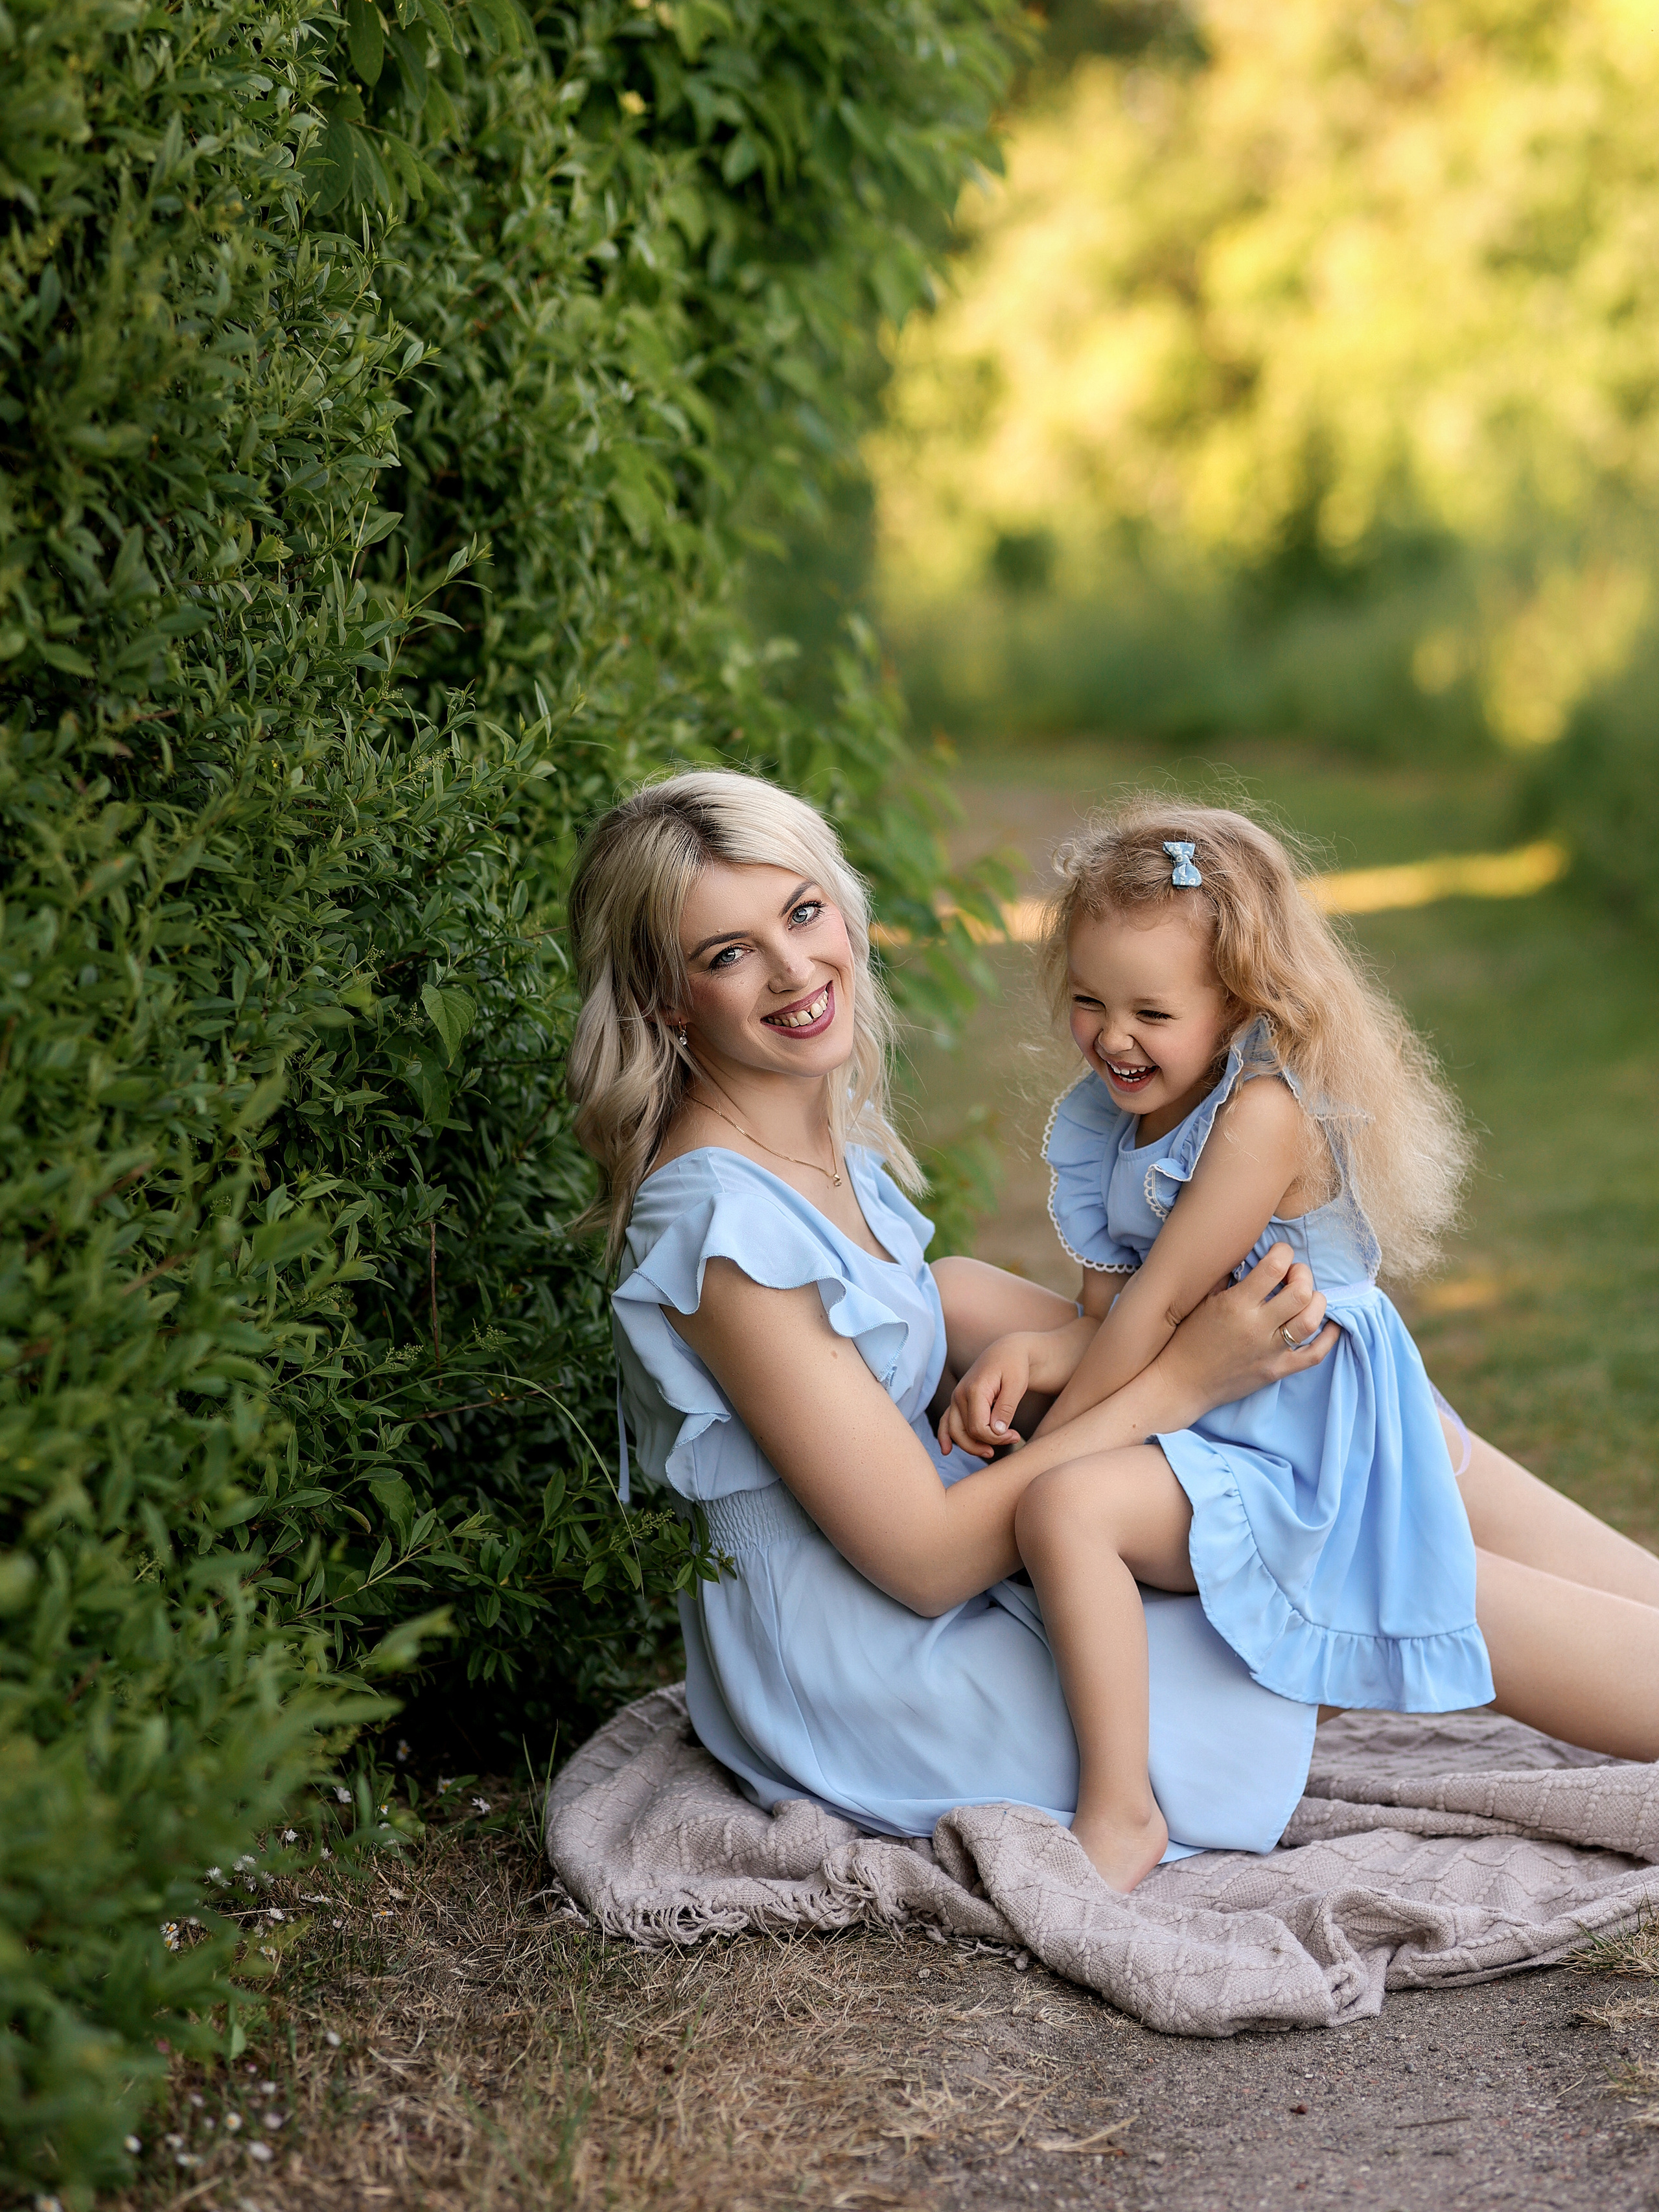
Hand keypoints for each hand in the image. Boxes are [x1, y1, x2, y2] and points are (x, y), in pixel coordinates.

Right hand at [939, 1334, 1034, 1459]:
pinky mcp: (958, 1401)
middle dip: (989, 1443)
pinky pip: (946, 1422)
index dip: (997, 1438)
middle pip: (967, 1433)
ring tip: (991, 1452)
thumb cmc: (1014, 1365)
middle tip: (1012, 1439)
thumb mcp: (1017, 1385)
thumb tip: (996, 1431)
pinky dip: (945, 1437)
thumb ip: (1005, 1408)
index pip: (978, 1428)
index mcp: (974, 1390)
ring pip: (955, 1432)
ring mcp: (956, 1398)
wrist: (1007, 1351)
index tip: (1015, 1435)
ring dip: (972, 1446)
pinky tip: (947, 1450)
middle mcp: (959, 1395)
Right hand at [1156, 1243, 1337, 1413]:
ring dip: (1316, 1302)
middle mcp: (1256, 1327)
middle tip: (1294, 1275)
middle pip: (1300, 1293)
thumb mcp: (1201, 1301)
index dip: (1284, 1253)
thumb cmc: (1187, 1339)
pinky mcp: (1276, 1371)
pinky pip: (1313, 1355)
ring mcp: (1269, 1351)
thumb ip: (1225, 1276)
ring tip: (1308, 1296)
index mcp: (1235, 1305)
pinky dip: (1329, 1338)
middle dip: (1303, 1275)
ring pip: (1310, 1321)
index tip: (1281, 1253)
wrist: (1181, 1382)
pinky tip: (1331, 1325)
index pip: (1273, 1268)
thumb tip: (1247, 1253)